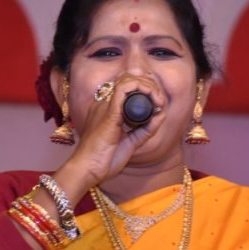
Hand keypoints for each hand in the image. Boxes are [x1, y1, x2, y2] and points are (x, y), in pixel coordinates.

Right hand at [65, 72, 168, 188]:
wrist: (88, 170)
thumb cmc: (104, 160)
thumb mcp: (131, 142)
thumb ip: (145, 129)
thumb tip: (161, 114)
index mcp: (107, 109)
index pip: (126, 87)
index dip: (144, 87)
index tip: (158, 102)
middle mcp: (105, 103)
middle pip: (128, 79)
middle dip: (149, 85)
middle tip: (160, 100)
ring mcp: (105, 105)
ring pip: (127, 79)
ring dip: (147, 85)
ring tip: (158, 99)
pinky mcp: (109, 111)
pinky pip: (124, 88)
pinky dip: (142, 89)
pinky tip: (153, 100)